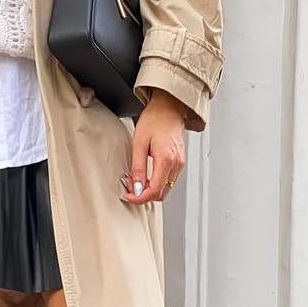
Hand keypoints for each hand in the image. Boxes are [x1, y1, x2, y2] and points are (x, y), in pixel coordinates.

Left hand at [119, 88, 186, 204]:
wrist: (168, 108)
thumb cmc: (154, 120)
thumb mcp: (139, 143)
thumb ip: (138, 168)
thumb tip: (136, 188)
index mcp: (166, 159)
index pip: (154, 191)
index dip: (139, 198)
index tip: (128, 196)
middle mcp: (176, 164)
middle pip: (161, 194)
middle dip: (143, 195)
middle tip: (129, 187)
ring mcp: (180, 164)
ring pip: (165, 189)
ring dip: (149, 189)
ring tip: (135, 179)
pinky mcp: (179, 162)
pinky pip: (168, 180)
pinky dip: (155, 182)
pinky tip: (145, 175)